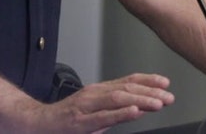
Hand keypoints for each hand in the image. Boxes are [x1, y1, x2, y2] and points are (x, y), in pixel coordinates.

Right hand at [33, 73, 174, 132]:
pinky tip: (134, 111)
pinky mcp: (79, 122)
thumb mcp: (95, 110)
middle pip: (126, 88)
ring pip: (117, 99)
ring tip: (157, 103)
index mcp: (99, 91)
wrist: (37, 125)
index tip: (166, 83)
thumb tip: (141, 106)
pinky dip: (120, 113)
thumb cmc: (67, 119)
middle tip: (168, 96)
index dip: (148, 80)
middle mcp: (94, 94)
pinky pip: (103, 117)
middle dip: (150, 92)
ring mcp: (86, 107)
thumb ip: (116, 108)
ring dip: (140, 100)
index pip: (128, 81)